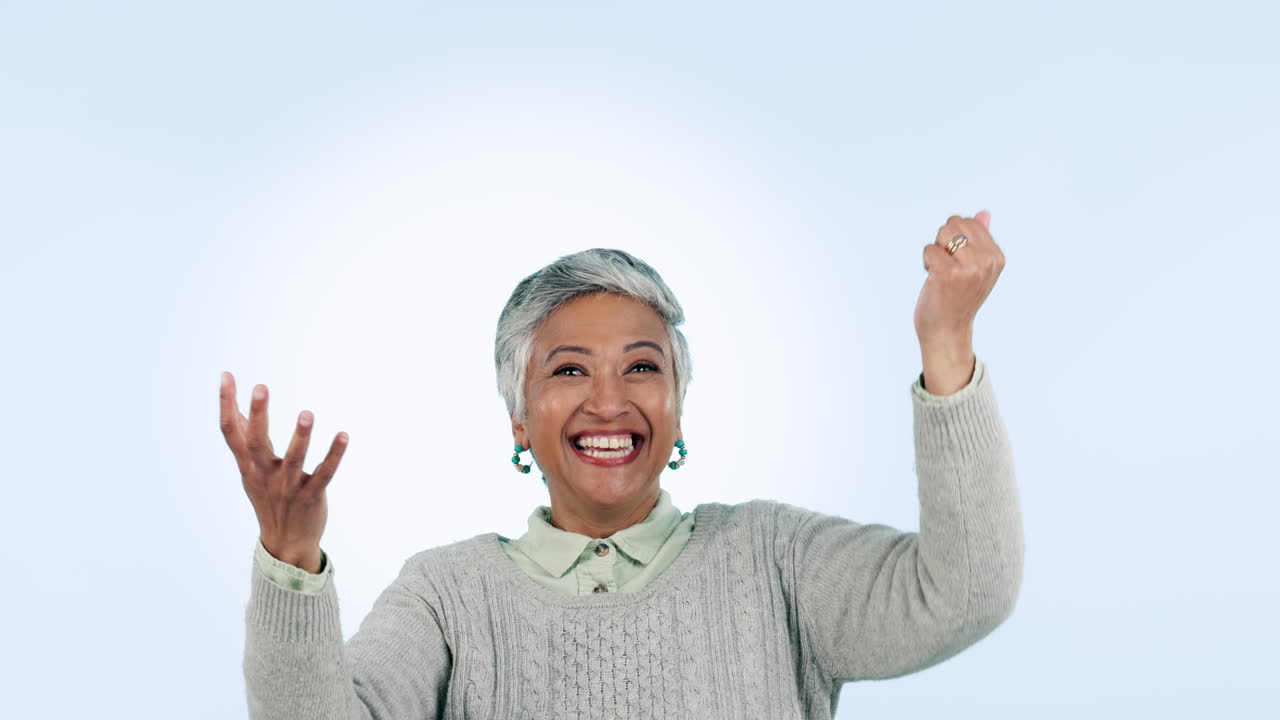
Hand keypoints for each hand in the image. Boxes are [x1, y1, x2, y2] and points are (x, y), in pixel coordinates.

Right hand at [219, 372, 347, 572]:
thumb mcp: (251, 471)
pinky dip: (335, 454)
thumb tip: (237, 409)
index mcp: (248, 466)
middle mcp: (264, 474)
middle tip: (260, 387)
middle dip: (258, 415)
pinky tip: (344, 435)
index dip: (226, 403)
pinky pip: (325, 473)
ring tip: (307, 414)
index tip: (226, 375)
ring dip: (301, 436)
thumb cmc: (268, 498)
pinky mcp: (312, 495)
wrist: (285, 543)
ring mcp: (288, 486)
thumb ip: (245, 440)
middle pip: (257, 443)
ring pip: (294, 458)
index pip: (231, 432)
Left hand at [914, 210, 1004, 344]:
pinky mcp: (947, 273)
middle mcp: (986, 261)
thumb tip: (983, 213)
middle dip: (944, 241)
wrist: (947, 331)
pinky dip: (926, 262)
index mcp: (996, 257)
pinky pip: (929, 249)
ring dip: (935, 251)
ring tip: (941, 272)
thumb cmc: (957, 299)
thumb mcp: (976, 268)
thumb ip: (980, 239)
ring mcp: (968, 267)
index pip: (970, 222)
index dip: (956, 238)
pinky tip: (933, 279)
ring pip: (942, 233)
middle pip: (955, 223)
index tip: (959, 261)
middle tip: (948, 266)